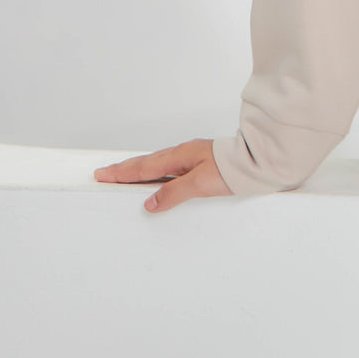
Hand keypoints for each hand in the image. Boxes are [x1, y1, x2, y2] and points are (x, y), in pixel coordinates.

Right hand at [94, 138, 232, 212]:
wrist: (255, 162)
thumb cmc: (231, 170)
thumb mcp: (200, 184)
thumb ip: (174, 193)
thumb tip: (150, 203)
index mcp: (179, 156)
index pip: (144, 168)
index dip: (122, 173)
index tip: (103, 174)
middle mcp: (182, 154)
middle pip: (146, 163)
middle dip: (124, 169)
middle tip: (105, 173)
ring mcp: (190, 158)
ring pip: (156, 164)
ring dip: (138, 170)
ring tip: (123, 175)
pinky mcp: (198, 163)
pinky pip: (168, 167)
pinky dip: (154, 172)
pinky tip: (155, 179)